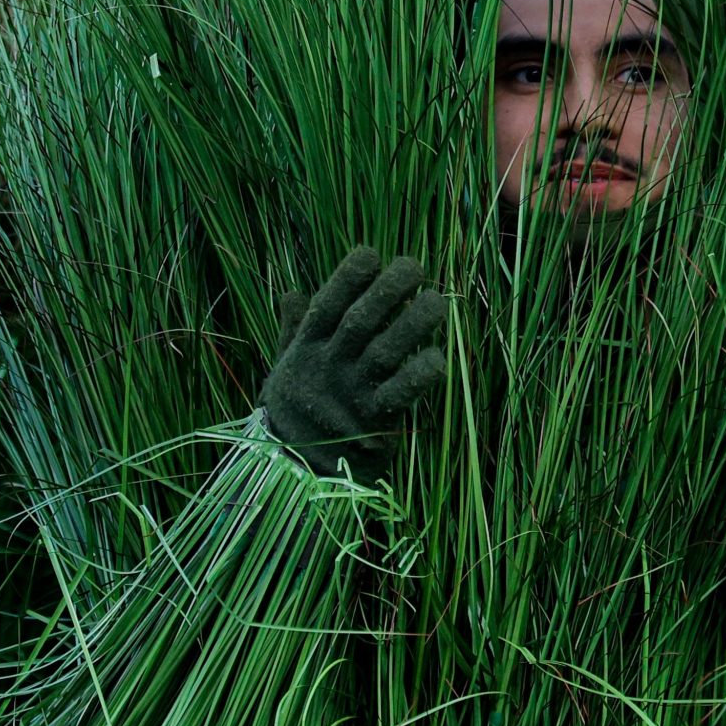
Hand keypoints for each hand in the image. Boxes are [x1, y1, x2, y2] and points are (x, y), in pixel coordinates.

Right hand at [262, 247, 448, 481]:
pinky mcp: (373, 423)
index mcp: (307, 349)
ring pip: (384, 352)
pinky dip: (419, 377)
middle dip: (386, 292)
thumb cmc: (294, 411)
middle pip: (359, 322)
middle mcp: (329, 366)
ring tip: (438, 301)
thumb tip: (290, 293)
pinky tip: (440, 357)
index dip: (347, 278)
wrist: (292, 471)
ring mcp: (351, 393)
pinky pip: (399, 395)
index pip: (326, 305)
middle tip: (414, 266)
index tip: (371, 254)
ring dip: (413, 325)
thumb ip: (291, 329)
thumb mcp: (285, 368)